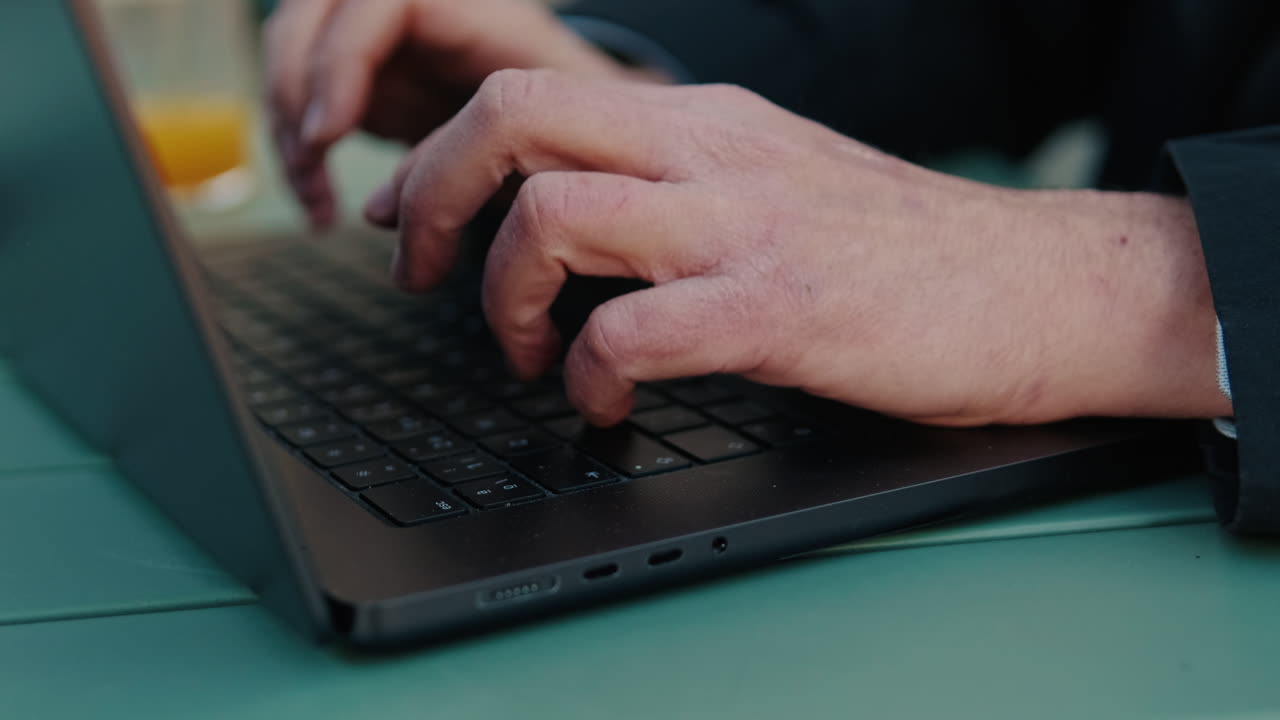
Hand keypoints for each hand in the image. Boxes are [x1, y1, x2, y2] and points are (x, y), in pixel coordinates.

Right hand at [264, 0, 639, 226]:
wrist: (589, 138)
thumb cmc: (582, 135)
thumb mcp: (547, 144)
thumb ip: (472, 161)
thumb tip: (386, 208)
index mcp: (475, 11)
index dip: (343, 57)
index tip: (332, 130)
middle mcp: (422, 14)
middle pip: (320, 9)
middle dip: (295, 81)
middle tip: (312, 153)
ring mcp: (389, 41)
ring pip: (297, 48)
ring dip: (288, 123)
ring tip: (317, 198)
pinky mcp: (370, 77)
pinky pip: (308, 96)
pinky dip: (302, 151)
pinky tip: (322, 206)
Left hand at [369, 70, 1230, 426]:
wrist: (1034, 286)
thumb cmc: (904, 251)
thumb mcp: (776, 184)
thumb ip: (678, 191)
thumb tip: (571, 231)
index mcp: (705, 121)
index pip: (531, 93)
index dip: (443, 154)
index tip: (414, 216)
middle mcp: (712, 153)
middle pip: (514, 120)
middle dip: (438, 197)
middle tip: (426, 275)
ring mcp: (745, 224)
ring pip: (553, 215)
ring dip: (505, 296)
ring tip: (527, 355)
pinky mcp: (780, 307)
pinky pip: (632, 330)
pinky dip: (589, 375)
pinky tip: (605, 402)